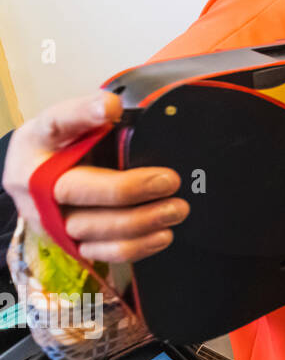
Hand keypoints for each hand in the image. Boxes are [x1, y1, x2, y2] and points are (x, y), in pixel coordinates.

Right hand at [2, 92, 188, 261]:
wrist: (33, 173)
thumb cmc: (49, 146)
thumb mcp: (57, 120)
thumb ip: (82, 112)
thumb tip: (110, 105)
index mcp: (33, 169)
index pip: (73, 181)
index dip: (118, 180)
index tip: (160, 173)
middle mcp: (39, 203)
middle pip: (86, 208)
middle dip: (134, 198)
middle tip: (172, 184)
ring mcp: (56, 228)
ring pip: (98, 236)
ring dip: (142, 226)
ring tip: (176, 210)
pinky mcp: (74, 245)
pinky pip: (105, 254)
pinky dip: (137, 248)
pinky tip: (163, 235)